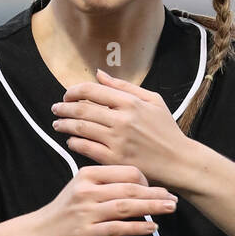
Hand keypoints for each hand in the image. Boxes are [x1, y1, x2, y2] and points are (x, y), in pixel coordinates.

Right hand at [30, 164, 177, 235]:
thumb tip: (137, 185)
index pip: (124, 170)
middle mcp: (87, 191)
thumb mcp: (80, 188)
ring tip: (169, 208)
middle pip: (129, 188)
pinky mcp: (88, 233)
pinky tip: (152, 228)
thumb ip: (105, 183)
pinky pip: (118, 229)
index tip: (157, 187)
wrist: (39, 235)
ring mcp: (87, 212)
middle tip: (173, 197)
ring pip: (126, 207)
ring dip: (152, 207)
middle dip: (155, 193)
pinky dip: (138, 228)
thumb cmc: (65, 212)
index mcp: (87, 175)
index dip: (145, 178)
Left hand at [51, 69, 191, 187]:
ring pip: (80, 128)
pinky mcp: (114, 159)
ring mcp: (117, 141)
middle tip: (55, 109)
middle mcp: (121, 120)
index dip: (74, 91)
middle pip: (81, 109)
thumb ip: (124, 87)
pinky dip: (74, 142)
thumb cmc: (167, 131)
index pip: (91, 91)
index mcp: (130, 103)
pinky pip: (86, 148)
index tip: (67, 95)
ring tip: (58, 124)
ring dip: (64, 125)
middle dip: (63, 108)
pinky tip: (71, 141)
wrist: (179, 162)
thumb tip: (100, 74)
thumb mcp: (152, 101)